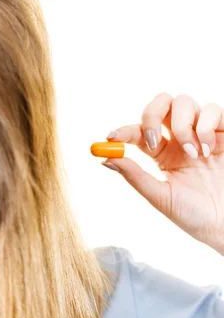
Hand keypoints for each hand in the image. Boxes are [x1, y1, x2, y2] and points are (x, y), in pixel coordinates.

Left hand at [101, 92, 223, 254]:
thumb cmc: (196, 215)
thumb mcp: (160, 197)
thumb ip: (134, 176)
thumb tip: (106, 158)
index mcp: (162, 154)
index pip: (138, 131)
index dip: (124, 130)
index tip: (112, 137)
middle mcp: (180, 139)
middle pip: (161, 104)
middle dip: (151, 114)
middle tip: (153, 140)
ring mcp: (203, 132)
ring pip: (183, 102)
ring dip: (182, 126)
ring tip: (192, 155)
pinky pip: (213, 109)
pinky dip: (206, 125)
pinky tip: (208, 149)